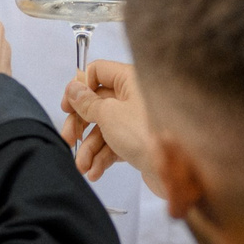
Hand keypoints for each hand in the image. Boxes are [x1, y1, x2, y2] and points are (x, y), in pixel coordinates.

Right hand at [62, 60, 154, 180]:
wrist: (177, 170)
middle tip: (68, 139)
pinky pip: (114, 145)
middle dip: (79, 125)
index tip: (67, 107)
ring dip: (89, 149)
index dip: (79, 87)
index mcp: (130, 80)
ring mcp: (137, 120)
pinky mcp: (139, 142)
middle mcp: (135, 97)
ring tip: (82, 166)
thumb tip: (73, 89)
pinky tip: (95, 172)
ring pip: (103, 128)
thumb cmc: (147, 135)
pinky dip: (102, 158)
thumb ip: (87, 102)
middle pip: (97, 104)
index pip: (98, 72)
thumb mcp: (109, 114)